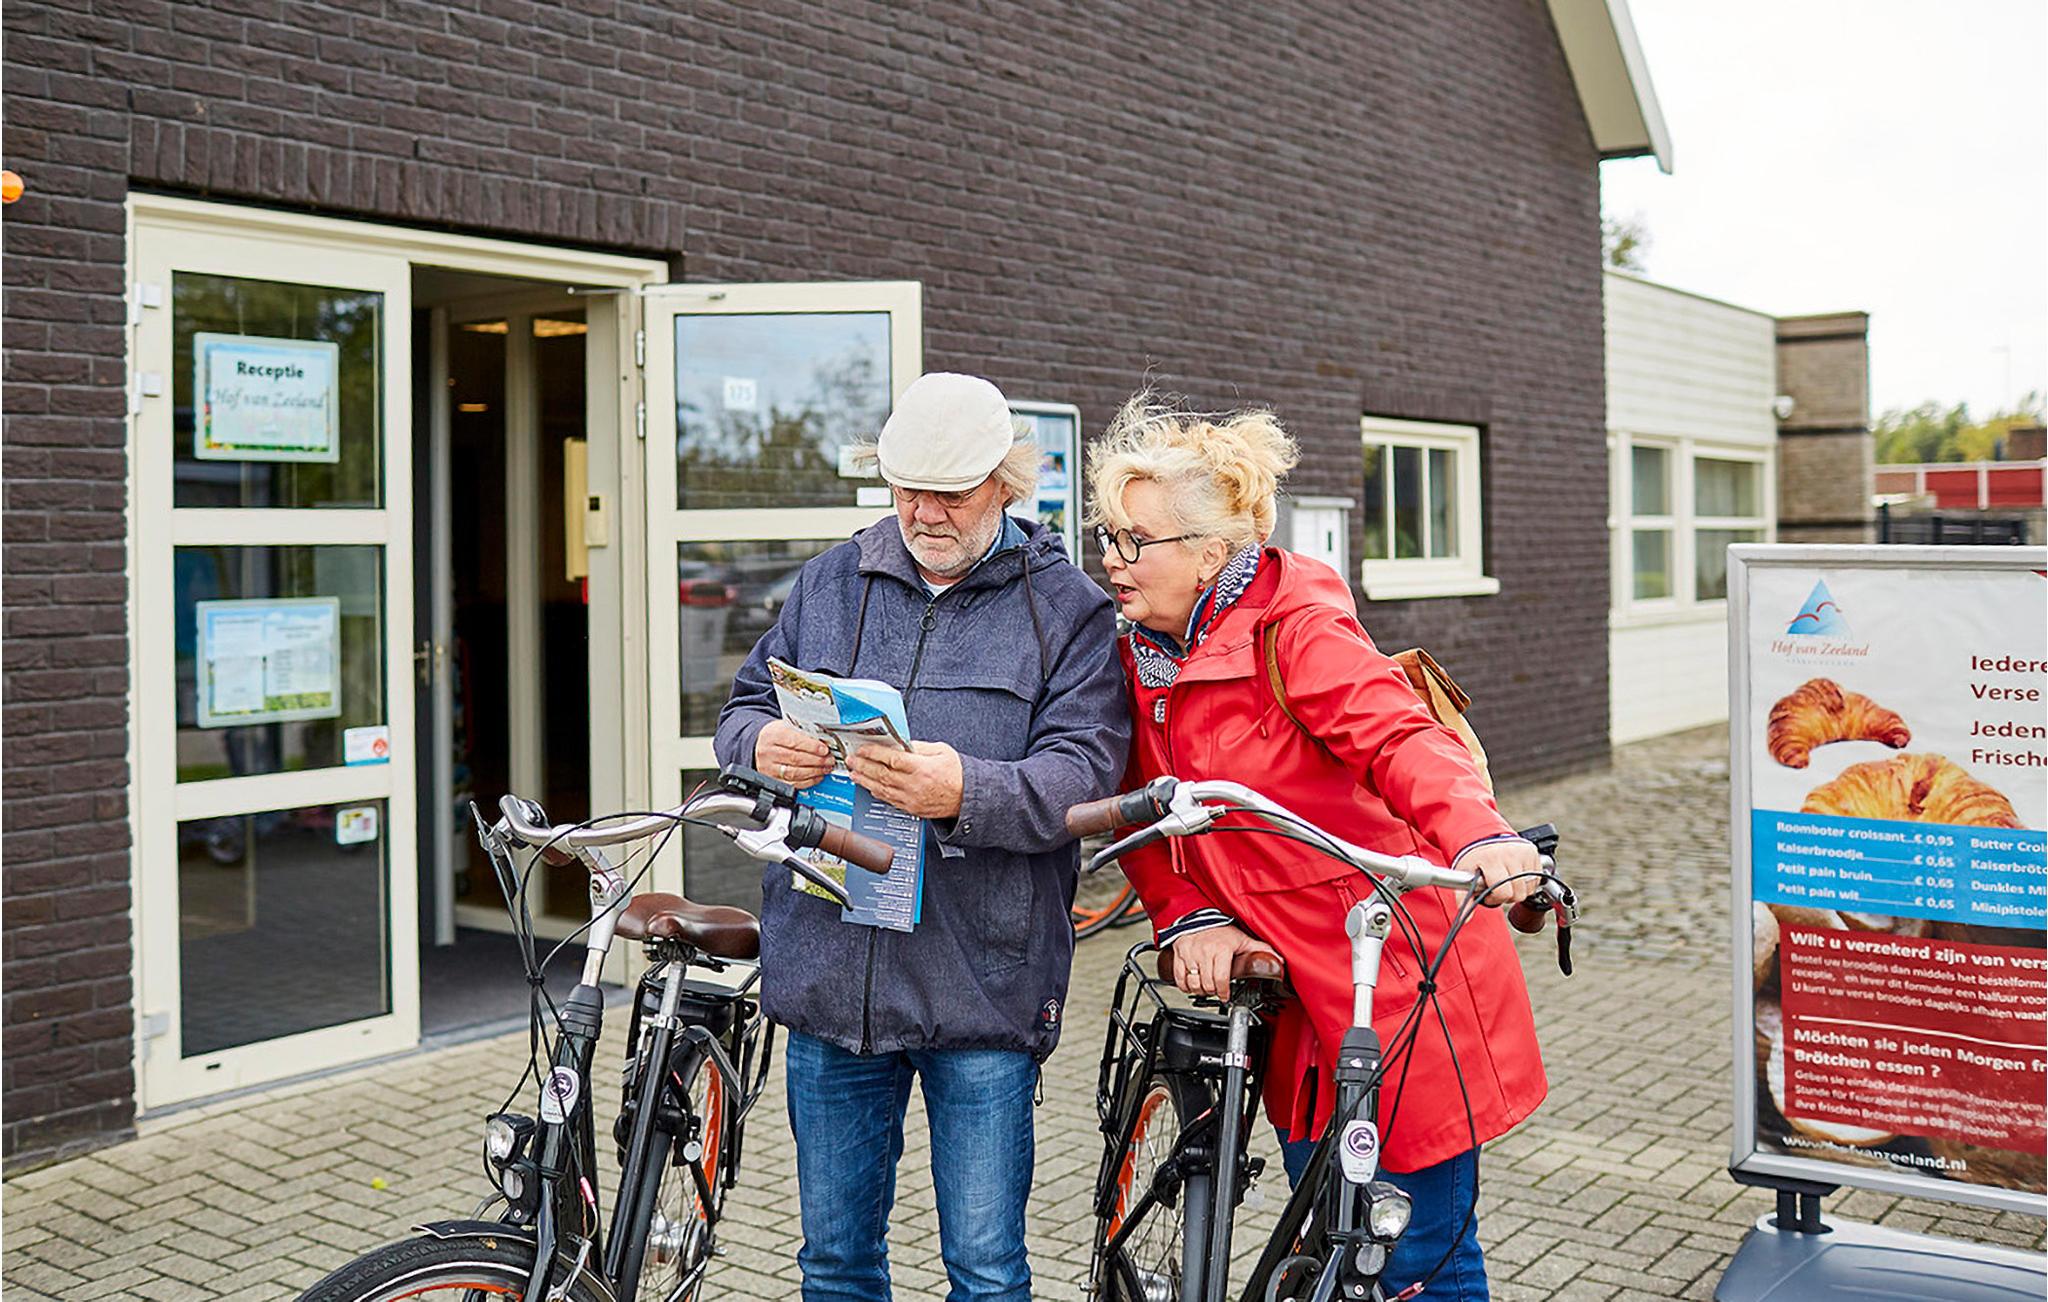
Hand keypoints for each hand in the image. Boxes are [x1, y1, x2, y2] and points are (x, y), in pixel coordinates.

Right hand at [755, 720, 833, 789]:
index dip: (811, 747)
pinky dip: (808, 781)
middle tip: (829, 759)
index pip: (794, 742)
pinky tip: (817, 776)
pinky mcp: (772, 780)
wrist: (762, 744)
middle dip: (817, 760)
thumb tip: (823, 742)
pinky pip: (793, 784)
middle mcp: (767, 753)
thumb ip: (804, 733)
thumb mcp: (788, 727)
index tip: (824, 749)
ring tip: (825, 768)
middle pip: (795, 758)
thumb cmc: (777, 735)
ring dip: (814, 771)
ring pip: (795, 773)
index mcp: (772, 735)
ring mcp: (768, 768)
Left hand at [844, 741, 963, 818]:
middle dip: (863, 766)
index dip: (874, 753)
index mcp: (922, 768)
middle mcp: (914, 785)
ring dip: (865, 780)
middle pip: (882, 775)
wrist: (967, 798)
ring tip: (853, 773)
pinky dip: (876, 792)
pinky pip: (889, 800)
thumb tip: (900, 743)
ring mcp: (911, 799)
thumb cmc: (957, 774)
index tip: (863, 749)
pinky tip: (868, 786)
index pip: (892, 759)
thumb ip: (919, 747)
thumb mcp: (942, 751)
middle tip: (851, 760)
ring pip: (882, 789)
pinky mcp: (911, 808)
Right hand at [1169, 924, 1269, 997]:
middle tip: (1217, 990)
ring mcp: (1190, 953)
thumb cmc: (1222, 932)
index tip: (1225, 996)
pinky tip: (1192, 984)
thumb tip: (1279, 961)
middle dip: (1213, 991)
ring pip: (1193, 983)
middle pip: (1207, 984)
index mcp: (1222, 949)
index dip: (1223, 992)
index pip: (1221, 979)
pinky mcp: (1179, 954)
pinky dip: (1185, 986)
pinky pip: (1179, 978)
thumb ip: (1262, 950)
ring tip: (1206, 988)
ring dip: (1200, 990)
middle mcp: (1205, 950)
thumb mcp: (1243, 940)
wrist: (1200, 918)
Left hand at [1458, 838, 1539, 907]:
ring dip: (1518, 889)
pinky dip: (1527, 882)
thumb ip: (1464, 898)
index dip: (1495, 898)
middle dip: (1507, 895)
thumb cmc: (1474, 857)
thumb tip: (1464, 920)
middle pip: (1518, 893)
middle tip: (1497, 885)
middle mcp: (1510, 854)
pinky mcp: (1532, 851)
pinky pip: (1536, 879)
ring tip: (1506, 879)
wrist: (1483, 836)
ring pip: (1529, 888)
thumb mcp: (1466, 875)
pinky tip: (1515, 874)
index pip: (1503, 892)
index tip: (1488, 892)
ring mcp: (1523, 852)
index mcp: (1492, 859)